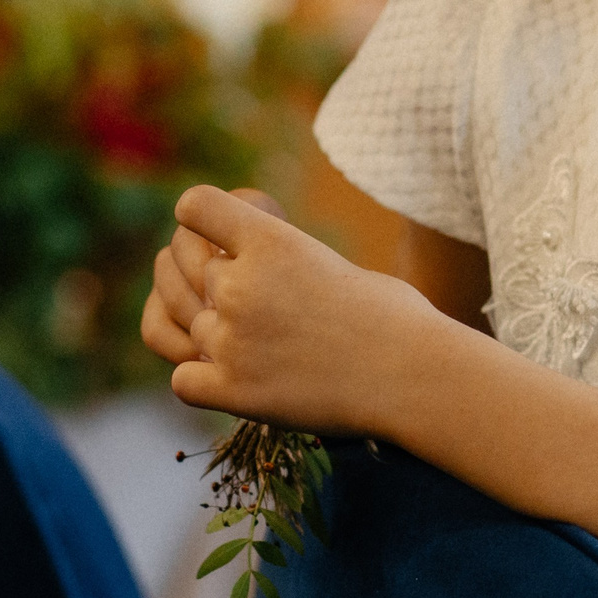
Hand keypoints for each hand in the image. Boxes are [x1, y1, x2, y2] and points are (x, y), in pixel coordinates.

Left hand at [142, 184, 435, 436]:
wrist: (415, 376)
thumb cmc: (393, 317)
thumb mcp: (330, 262)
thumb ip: (277, 261)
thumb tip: (244, 268)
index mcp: (271, 240)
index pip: (195, 206)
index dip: (200, 220)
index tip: (215, 236)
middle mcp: (241, 285)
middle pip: (187, 269)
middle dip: (208, 280)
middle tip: (245, 299)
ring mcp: (231, 340)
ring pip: (188, 326)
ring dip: (214, 335)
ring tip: (259, 345)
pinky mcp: (232, 390)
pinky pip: (183, 380)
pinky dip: (202, 382)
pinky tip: (236, 380)